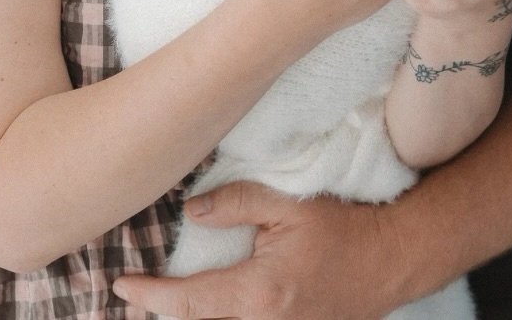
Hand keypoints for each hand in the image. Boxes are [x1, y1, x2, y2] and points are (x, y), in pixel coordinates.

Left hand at [113, 182, 404, 318]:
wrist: (391, 258)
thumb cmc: (342, 225)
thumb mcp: (288, 202)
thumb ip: (236, 202)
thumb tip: (192, 214)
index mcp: (258, 293)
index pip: (189, 301)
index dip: (150, 296)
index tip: (121, 285)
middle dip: (163, 314)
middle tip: (132, 298)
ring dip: (191, 319)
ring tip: (163, 304)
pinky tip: (207, 310)